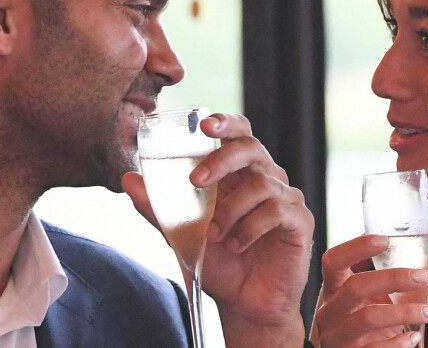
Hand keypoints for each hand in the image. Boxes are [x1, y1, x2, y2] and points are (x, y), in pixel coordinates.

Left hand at [123, 112, 313, 347]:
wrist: (243, 303)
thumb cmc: (217, 261)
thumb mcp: (181, 232)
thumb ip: (158, 206)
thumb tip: (127, 179)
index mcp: (238, 172)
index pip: (238, 132)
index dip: (225, 123)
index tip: (204, 125)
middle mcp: (264, 177)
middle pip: (250, 147)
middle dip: (221, 160)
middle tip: (196, 182)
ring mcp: (285, 197)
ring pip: (261, 183)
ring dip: (231, 210)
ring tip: (215, 235)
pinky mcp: (300, 220)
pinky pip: (276, 210)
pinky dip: (250, 228)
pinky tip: (238, 245)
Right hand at [310, 235, 427, 347]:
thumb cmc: (366, 323)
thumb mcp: (378, 299)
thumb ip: (403, 279)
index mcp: (333, 288)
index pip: (333, 260)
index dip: (355, 248)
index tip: (384, 240)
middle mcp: (329, 310)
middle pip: (354, 287)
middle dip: (391, 279)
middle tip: (422, 276)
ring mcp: (335, 335)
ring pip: (366, 318)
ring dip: (403, 313)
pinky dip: (398, 343)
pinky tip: (414, 338)